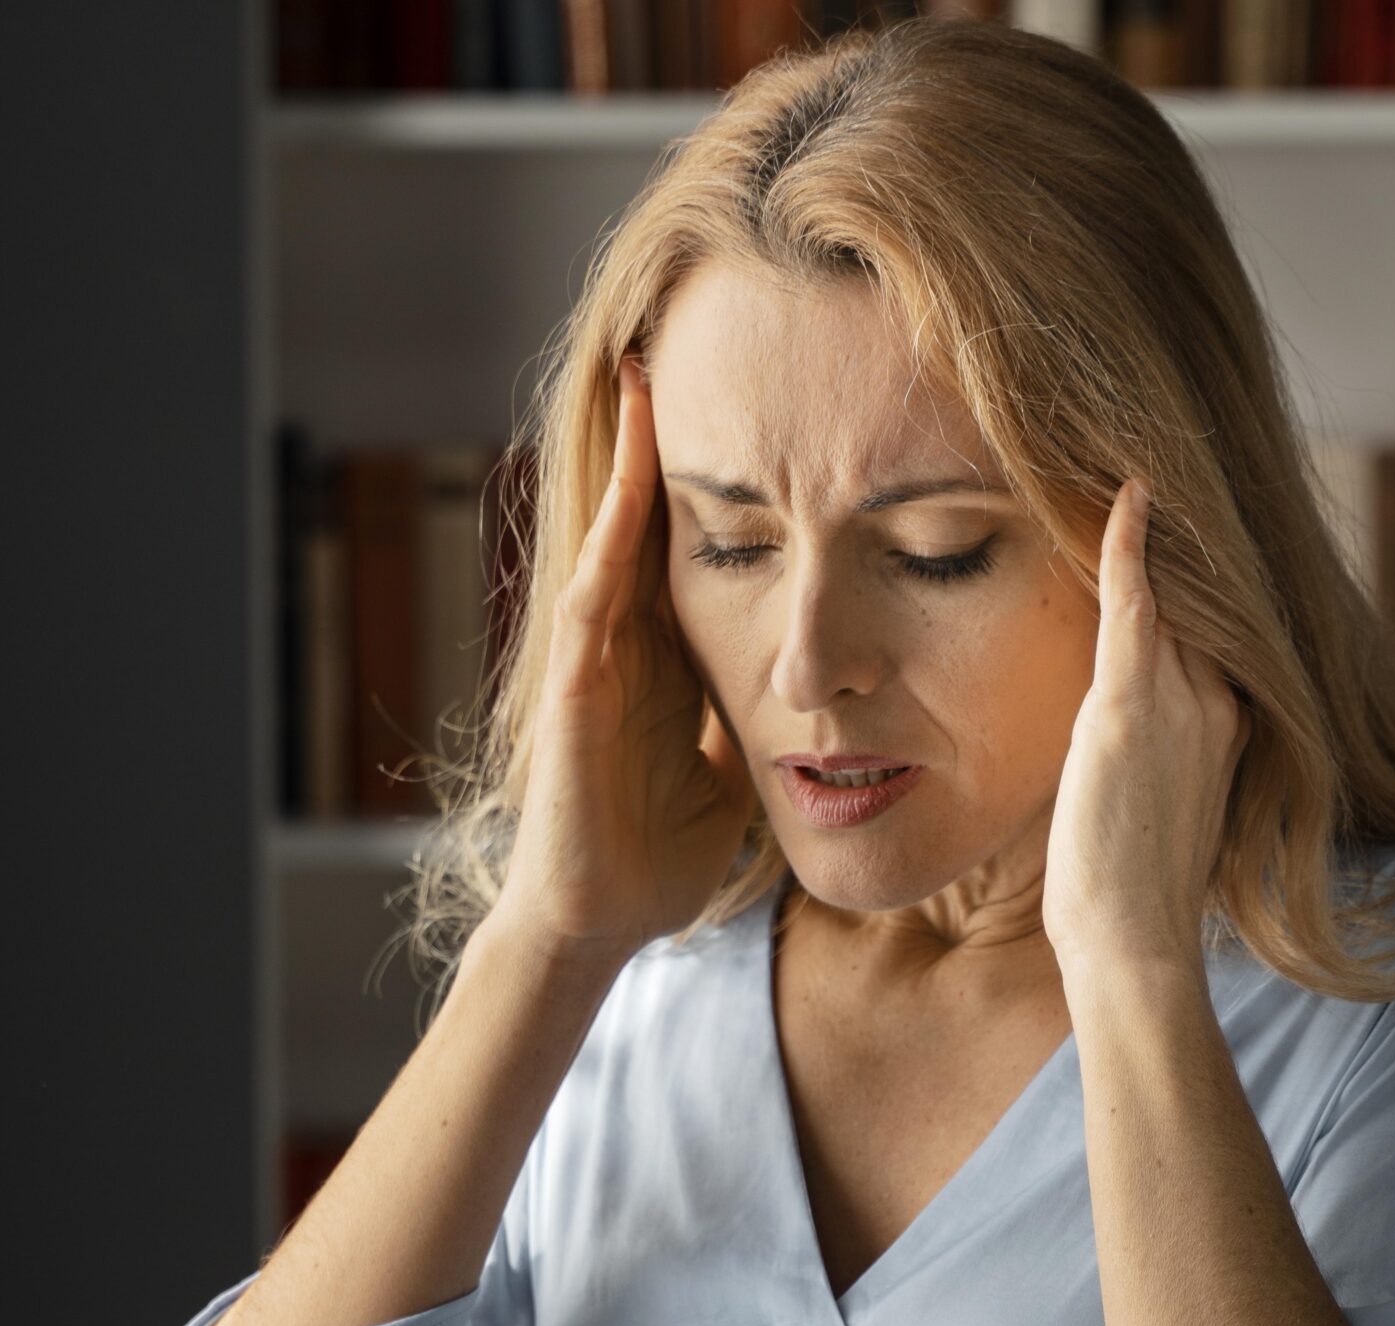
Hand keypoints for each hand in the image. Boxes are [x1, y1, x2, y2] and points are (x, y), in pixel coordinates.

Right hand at [490, 353, 755, 966]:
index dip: (721, 475)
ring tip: (642, 379)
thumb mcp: (737, 764)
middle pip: (647, 518)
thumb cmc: (659, 850)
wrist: (599, 918)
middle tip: (682, 338)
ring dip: (625, 463)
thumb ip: (762, 714)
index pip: (694, 542)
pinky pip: (592, 604)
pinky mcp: (571, 695)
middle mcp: (623, 642)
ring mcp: (591, 662)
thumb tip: (823, 685)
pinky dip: (608, 543)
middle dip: (661, 438)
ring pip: (611, 539)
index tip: (756, 405)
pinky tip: (630, 492)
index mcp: (664, 654)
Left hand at [1043, 477, 1251, 981]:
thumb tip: (1123, 736)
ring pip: (1170, 595)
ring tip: (1129, 470)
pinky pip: (1135, 606)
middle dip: (1177, 549)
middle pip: (1195, 603)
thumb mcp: (1155, 809)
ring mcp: (1179, 703)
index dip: (1188, 585)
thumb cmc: (1132, 893)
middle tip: (1153, 472)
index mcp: (1227, 727)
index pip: (1207, 633)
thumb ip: (1153, 757)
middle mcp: (1215, 703)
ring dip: (1152, 537)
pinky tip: (1127, 495)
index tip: (1172, 532)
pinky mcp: (1130, 709)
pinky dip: (1129, 547)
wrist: (1135, 940)